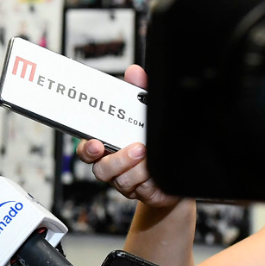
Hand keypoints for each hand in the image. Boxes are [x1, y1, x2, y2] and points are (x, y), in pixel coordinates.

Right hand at [74, 65, 177, 208]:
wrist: (177, 167)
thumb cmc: (154, 138)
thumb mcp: (149, 110)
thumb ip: (140, 91)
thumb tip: (134, 73)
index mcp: (108, 144)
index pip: (87, 148)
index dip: (87, 148)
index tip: (96, 144)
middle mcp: (113, 165)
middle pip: (101, 169)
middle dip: (117, 161)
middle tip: (135, 149)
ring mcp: (126, 181)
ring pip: (122, 180)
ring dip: (138, 168)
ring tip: (151, 156)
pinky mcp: (142, 192)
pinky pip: (141, 189)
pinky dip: (150, 178)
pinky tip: (156, 170)